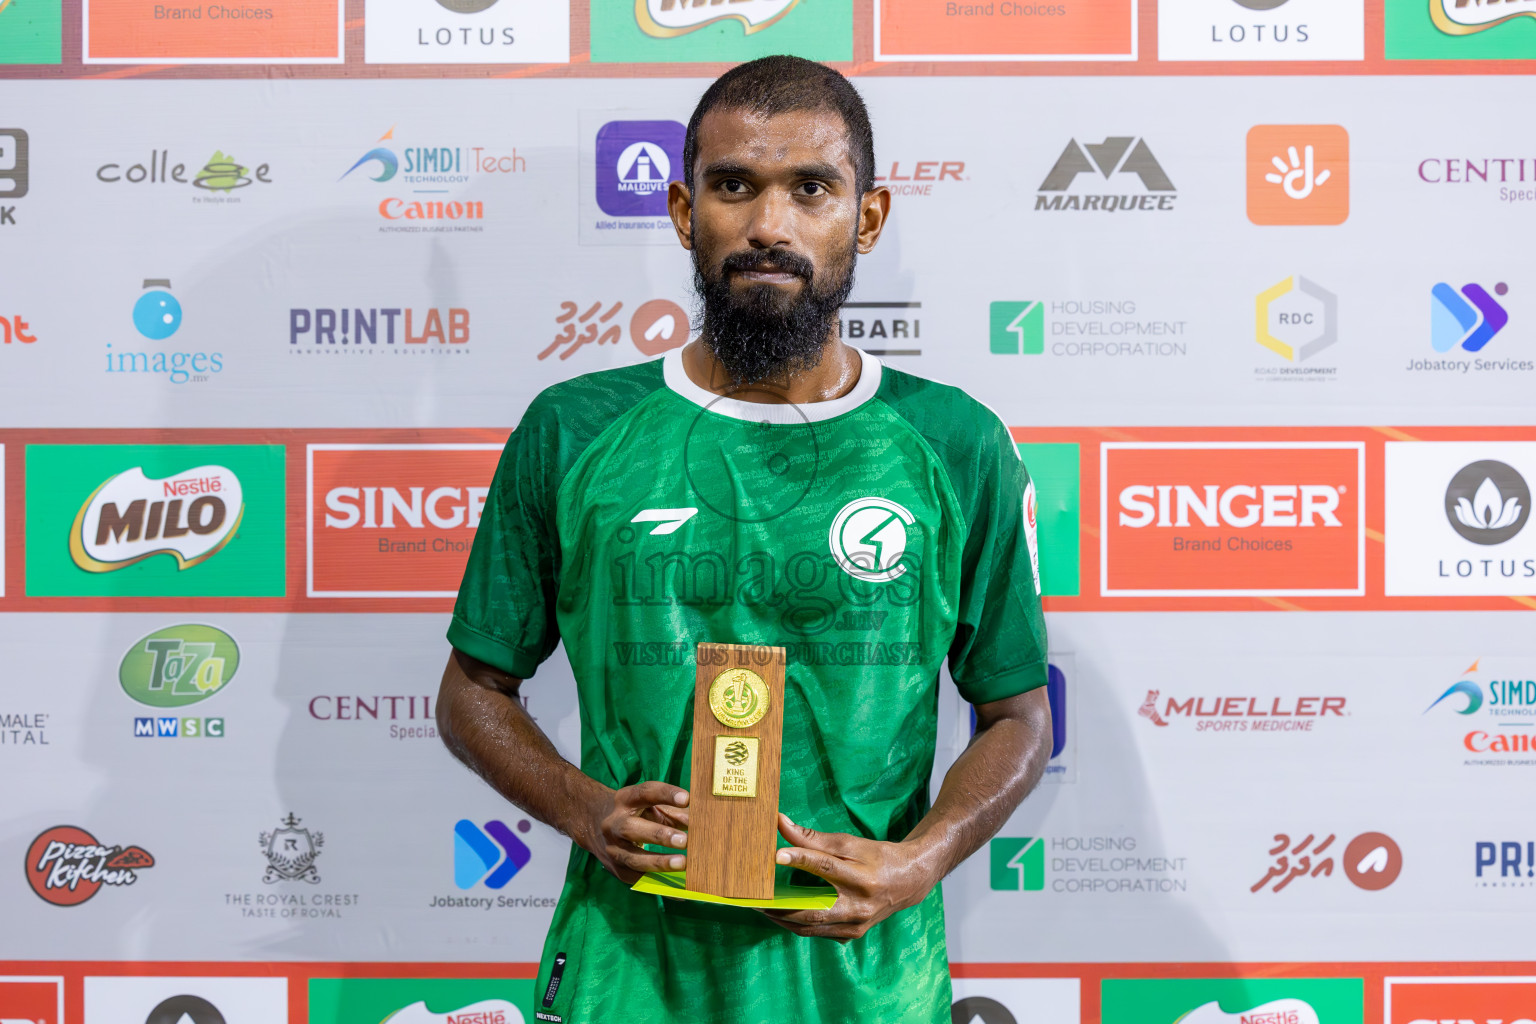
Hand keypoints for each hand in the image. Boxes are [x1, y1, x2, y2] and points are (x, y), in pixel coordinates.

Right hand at [586, 781, 689, 883]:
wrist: (594, 823)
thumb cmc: (634, 813)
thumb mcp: (650, 805)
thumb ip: (674, 812)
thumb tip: (699, 822)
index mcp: (625, 800)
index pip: (645, 793)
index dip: (666, 794)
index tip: (686, 799)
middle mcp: (614, 823)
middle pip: (632, 829)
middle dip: (659, 835)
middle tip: (684, 840)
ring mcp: (612, 848)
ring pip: (632, 858)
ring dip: (658, 862)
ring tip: (682, 863)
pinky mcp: (615, 868)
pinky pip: (637, 878)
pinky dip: (657, 883)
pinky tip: (677, 887)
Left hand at [763, 814, 934, 940]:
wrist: (908, 881)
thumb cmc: (877, 857)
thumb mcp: (850, 842)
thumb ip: (814, 838)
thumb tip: (782, 824)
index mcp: (861, 876)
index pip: (825, 866)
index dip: (800, 858)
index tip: (776, 854)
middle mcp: (859, 905)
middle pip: (813, 910)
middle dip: (781, 908)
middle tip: (755, 900)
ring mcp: (856, 924)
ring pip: (812, 927)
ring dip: (783, 920)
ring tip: (761, 908)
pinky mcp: (852, 934)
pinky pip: (818, 933)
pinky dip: (798, 925)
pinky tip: (782, 915)